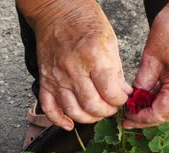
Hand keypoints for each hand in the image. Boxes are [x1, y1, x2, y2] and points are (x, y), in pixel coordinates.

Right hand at [19, 0, 131, 129]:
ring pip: (74, 111)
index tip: (123, 97)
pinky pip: (49, 108)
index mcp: (94, 57)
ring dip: (89, 118)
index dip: (121, 101)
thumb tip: (122, 93)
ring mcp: (57, 76)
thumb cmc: (85, 22)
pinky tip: (70, 124)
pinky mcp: (45, 80)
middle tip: (112, 106)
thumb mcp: (110, 42)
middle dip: (108, 111)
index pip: (112, 94)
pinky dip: (59, 120)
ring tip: (97, 111)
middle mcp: (73, 70)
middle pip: (93, 107)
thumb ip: (116, 71)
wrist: (57, 10)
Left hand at [123, 0, 168, 128]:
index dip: (142, 118)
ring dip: (150, 111)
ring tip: (132, 111)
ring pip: (168, 108)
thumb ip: (143, 82)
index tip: (126, 118)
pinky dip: (156, 101)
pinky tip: (142, 101)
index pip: (160, 112)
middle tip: (126, 120)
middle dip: (145, 118)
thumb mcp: (151, 58)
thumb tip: (133, 100)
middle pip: (166, 114)